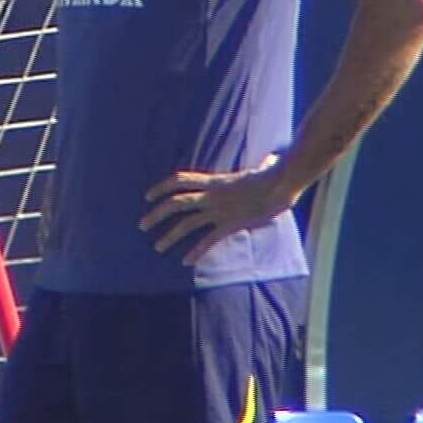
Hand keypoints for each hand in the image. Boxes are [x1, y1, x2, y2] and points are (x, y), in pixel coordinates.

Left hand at [139, 155, 295, 266]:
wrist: (281, 184)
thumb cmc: (275, 175)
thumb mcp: (262, 169)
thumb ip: (261, 166)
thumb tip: (271, 161)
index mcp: (214, 181)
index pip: (180, 180)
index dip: (161, 187)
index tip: (148, 196)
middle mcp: (212, 195)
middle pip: (176, 203)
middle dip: (156, 214)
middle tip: (142, 225)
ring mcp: (220, 210)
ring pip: (187, 223)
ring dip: (169, 236)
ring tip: (157, 247)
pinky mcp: (231, 224)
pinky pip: (208, 240)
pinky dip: (196, 251)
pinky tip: (186, 261)